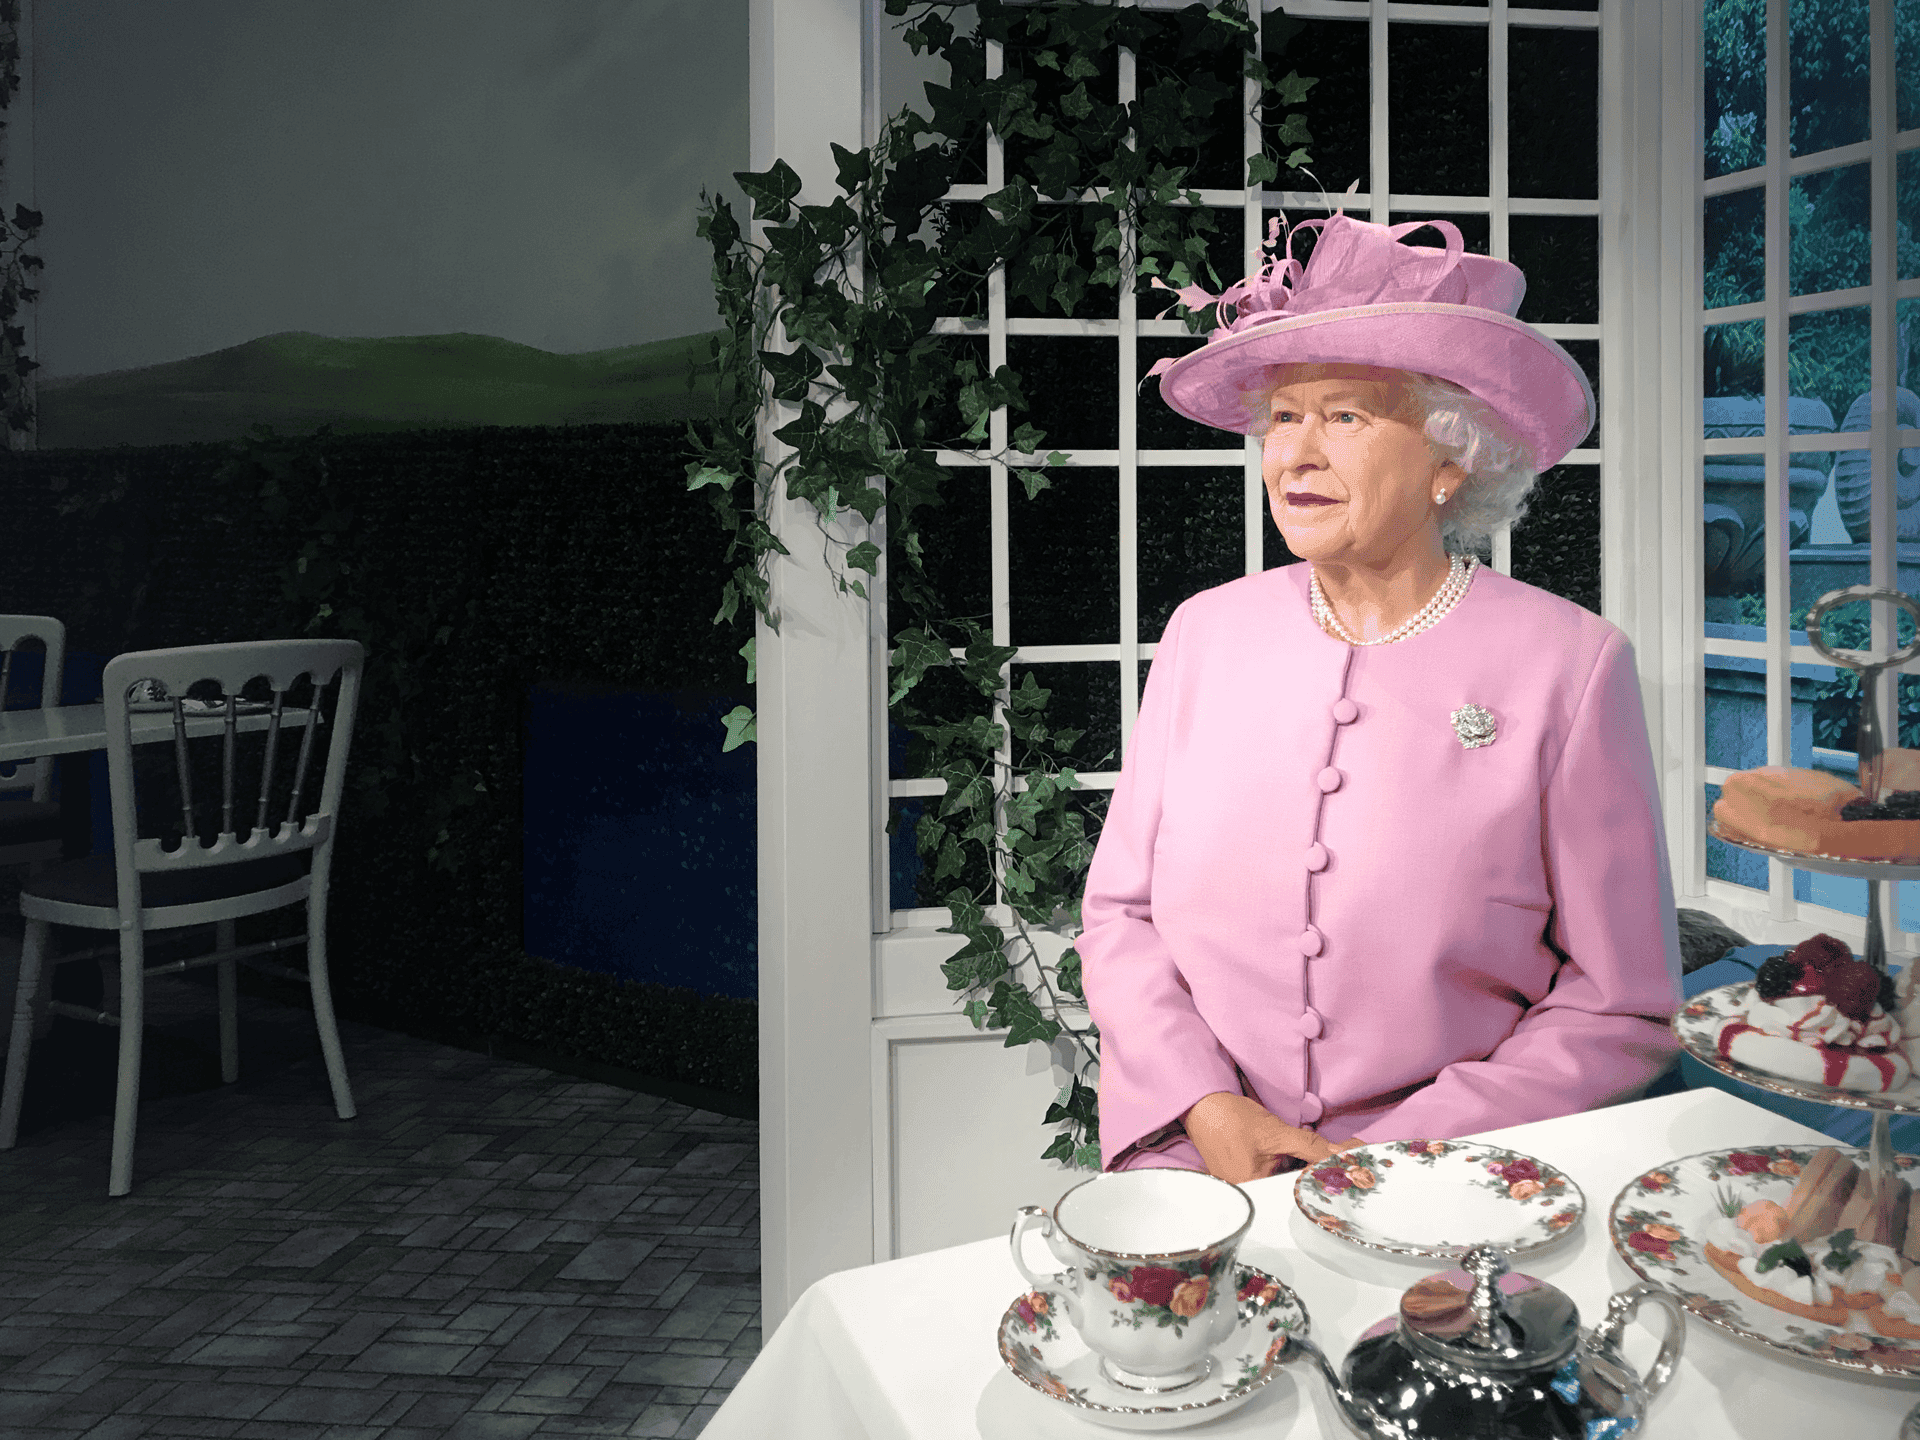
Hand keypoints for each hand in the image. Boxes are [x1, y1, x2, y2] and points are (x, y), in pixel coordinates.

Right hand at [1182, 1092, 1356, 1183]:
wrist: (1201, 1105)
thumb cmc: (1232, 1119)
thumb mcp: (1276, 1132)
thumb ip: (1311, 1146)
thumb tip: (1342, 1154)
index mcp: (1251, 1193)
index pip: (1295, 1195)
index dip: (1318, 1182)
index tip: (1338, 1171)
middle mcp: (1245, 1198)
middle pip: (1287, 1193)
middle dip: (1308, 1177)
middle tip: (1329, 1164)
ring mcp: (1240, 1189)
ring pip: (1278, 1186)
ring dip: (1296, 1172)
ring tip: (1311, 1159)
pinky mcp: (1239, 1178)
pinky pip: (1268, 1179)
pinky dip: (1282, 1169)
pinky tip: (1291, 1158)